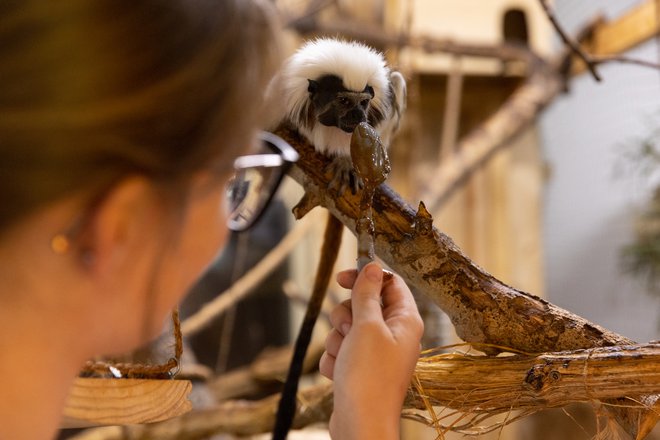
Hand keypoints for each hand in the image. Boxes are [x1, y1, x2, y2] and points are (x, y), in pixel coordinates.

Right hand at [319, 262, 423, 439]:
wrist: (360, 424)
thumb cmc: (369, 376)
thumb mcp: (366, 327)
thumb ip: (367, 294)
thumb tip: (373, 266)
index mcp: (405, 320)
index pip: (388, 283)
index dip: (365, 277)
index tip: (341, 277)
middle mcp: (394, 334)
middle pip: (363, 304)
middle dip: (345, 316)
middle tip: (348, 330)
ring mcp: (376, 353)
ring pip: (346, 328)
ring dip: (337, 340)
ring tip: (345, 358)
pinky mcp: (360, 369)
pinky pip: (340, 350)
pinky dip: (336, 360)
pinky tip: (340, 374)